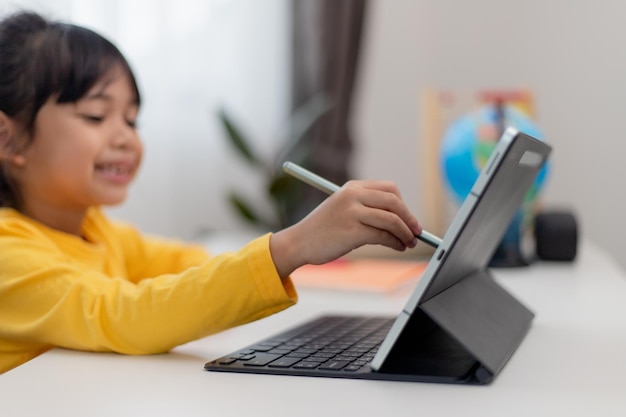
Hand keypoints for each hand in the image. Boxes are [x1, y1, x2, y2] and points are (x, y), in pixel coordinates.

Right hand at [270, 180, 422, 278]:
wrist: (298, 243)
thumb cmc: (322, 230)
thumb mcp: (343, 209)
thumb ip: (366, 208)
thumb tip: (401, 220)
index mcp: (352, 187)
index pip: (389, 189)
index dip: (404, 205)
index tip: (409, 219)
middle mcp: (352, 195)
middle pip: (394, 202)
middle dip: (410, 219)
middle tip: (417, 232)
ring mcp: (352, 212)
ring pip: (392, 220)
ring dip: (406, 233)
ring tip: (409, 242)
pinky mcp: (352, 231)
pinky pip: (383, 236)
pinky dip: (395, 243)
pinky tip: (397, 247)